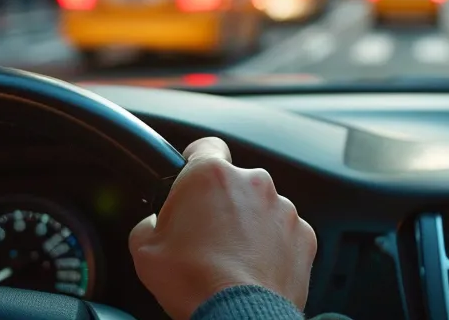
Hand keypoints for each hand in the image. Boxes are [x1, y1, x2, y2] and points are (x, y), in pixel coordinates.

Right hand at [129, 137, 316, 319]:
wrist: (238, 316)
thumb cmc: (193, 282)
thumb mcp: (144, 248)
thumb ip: (150, 222)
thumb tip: (156, 224)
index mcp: (210, 175)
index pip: (204, 146)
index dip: (195, 162)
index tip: (191, 177)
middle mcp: (252, 183)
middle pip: (234, 183)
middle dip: (221, 204)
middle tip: (205, 237)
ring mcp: (282, 209)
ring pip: (261, 209)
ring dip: (248, 226)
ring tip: (232, 260)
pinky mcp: (304, 236)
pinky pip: (284, 234)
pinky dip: (272, 248)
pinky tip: (254, 271)